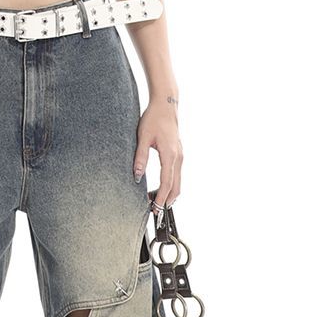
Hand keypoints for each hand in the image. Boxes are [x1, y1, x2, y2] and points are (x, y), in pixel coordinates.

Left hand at [133, 96, 182, 215]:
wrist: (166, 105)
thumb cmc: (153, 118)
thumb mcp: (142, 137)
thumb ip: (140, 158)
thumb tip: (136, 176)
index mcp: (170, 154)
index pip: (166, 183)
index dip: (161, 198)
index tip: (155, 209)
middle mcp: (178, 157)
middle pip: (176, 187)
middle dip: (166, 201)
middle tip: (155, 211)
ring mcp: (180, 156)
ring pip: (178, 182)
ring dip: (169, 194)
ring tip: (156, 203)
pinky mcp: (179, 155)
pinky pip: (177, 175)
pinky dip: (171, 186)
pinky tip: (161, 190)